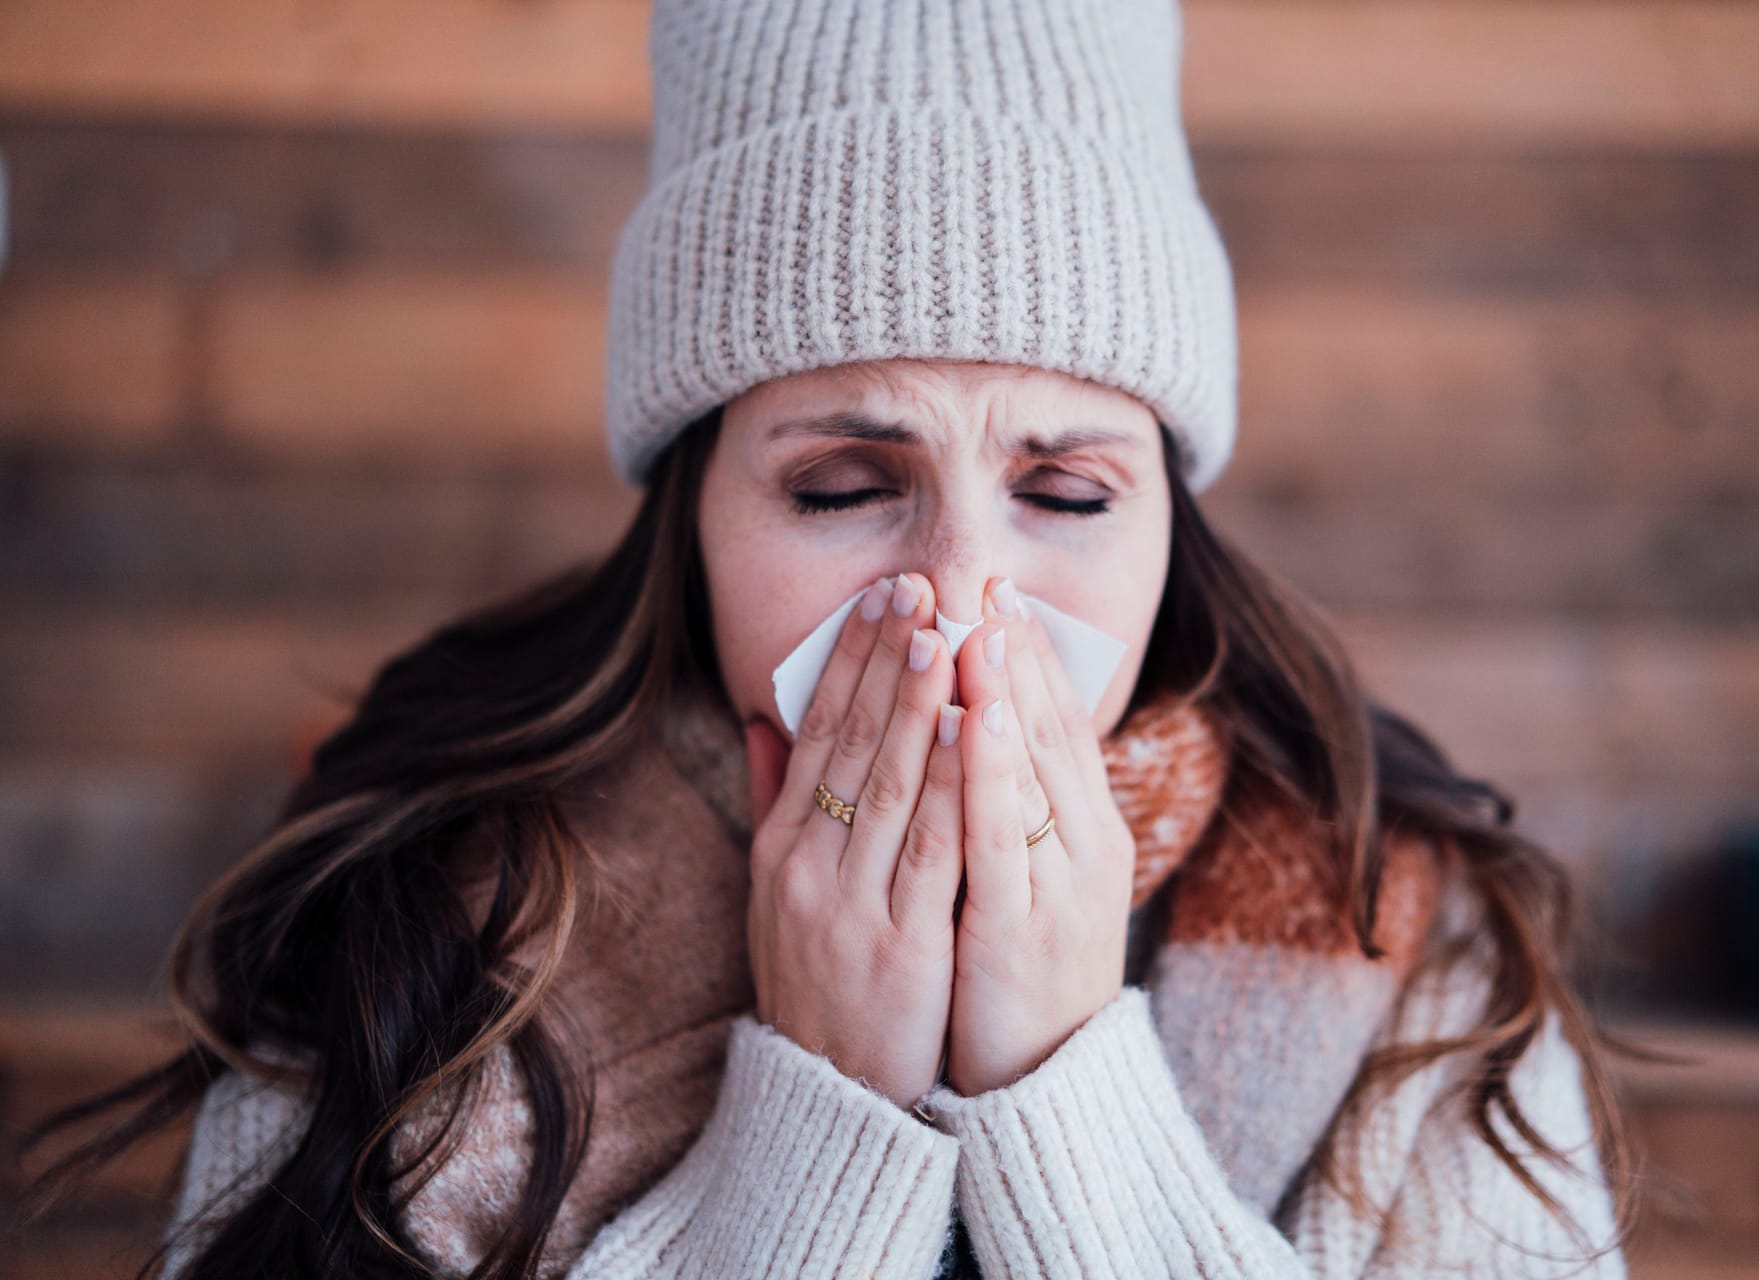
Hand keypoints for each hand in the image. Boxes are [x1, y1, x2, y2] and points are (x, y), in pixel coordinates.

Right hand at [741, 572, 966, 1107]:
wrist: (828, 1099)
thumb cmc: (816, 984)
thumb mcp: (776, 895)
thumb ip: (775, 803)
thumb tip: (766, 716)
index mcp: (782, 852)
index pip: (817, 735)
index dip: (848, 662)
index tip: (880, 597)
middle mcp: (809, 870)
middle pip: (852, 746)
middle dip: (886, 661)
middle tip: (917, 587)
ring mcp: (852, 908)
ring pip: (891, 788)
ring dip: (919, 706)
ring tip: (944, 634)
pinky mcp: (902, 948)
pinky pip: (933, 853)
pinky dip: (951, 787)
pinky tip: (971, 733)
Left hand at [943, 577, 1137, 1096]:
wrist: (1044, 1088)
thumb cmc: (1018, 979)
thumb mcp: (1022, 883)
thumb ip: (999, 811)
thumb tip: (972, 736)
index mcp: (1086, 834)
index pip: (1058, 726)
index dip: (1031, 657)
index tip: (1001, 591)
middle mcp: (1086, 849)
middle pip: (1050, 734)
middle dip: (1018, 653)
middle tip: (990, 577)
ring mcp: (1060, 888)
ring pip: (1032, 772)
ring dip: (1007, 693)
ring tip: (982, 624)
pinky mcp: (1023, 928)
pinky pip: (1002, 837)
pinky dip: (989, 772)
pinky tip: (975, 717)